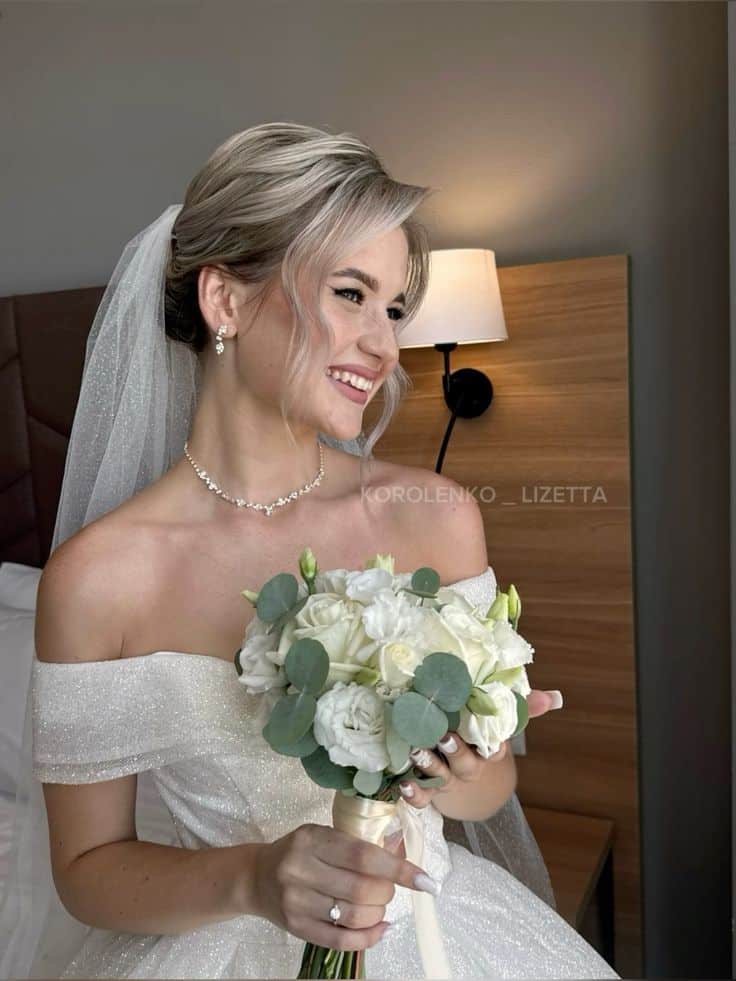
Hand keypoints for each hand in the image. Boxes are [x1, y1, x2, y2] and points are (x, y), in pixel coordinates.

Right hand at [252, 822, 440, 950]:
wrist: (256, 877)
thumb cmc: (298, 851)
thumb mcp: (324, 835)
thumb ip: (359, 843)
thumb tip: (403, 849)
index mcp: (312, 840)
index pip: (363, 855)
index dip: (398, 868)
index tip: (425, 880)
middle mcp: (301, 869)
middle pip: (362, 889)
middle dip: (387, 892)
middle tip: (388, 888)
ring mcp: (297, 902)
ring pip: (354, 916)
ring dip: (379, 914)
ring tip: (379, 906)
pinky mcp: (297, 928)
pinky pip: (341, 941)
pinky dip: (368, 938)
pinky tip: (380, 928)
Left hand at [397, 688, 563, 809]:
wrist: (470, 787)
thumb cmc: (482, 744)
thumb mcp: (501, 726)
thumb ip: (523, 707)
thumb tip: (556, 697)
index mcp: (487, 751)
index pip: (496, 749)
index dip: (494, 746)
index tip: (493, 742)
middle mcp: (468, 767)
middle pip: (465, 763)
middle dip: (456, 751)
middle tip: (444, 737)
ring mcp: (448, 780)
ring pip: (440, 776)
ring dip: (430, 766)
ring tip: (417, 752)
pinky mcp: (429, 790)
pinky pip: (421, 797)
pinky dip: (414, 793)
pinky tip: (404, 784)